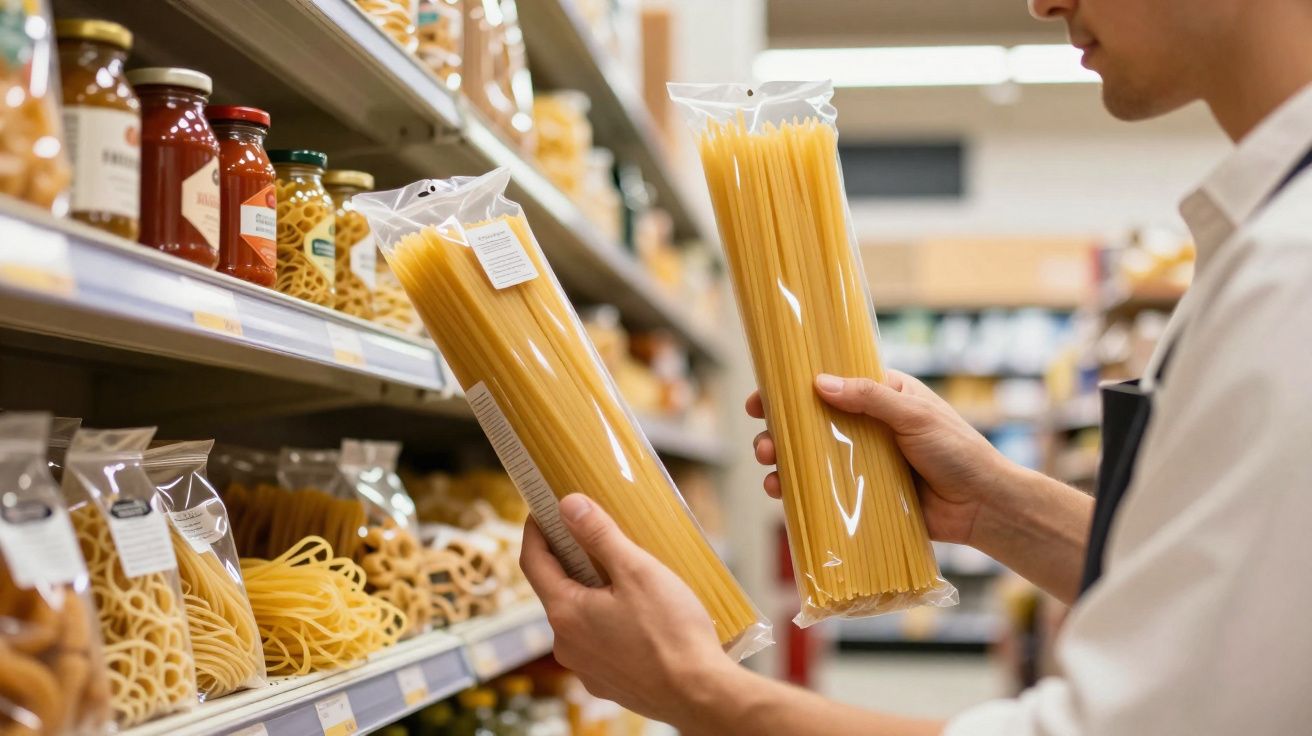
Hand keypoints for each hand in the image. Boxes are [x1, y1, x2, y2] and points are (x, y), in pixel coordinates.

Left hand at [519, 494, 733, 724]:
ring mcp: (585, 667)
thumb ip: (599, 535)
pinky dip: (609, 621)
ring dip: (593, 592)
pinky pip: (598, 642)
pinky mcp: (607, 682)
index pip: (533, 562)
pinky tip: (639, 615)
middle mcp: (566, 644)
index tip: (544, 510)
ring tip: (626, 576)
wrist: (701, 694)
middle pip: (557, 589)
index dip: (536, 531)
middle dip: (571, 560)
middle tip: (594, 535)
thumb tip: (568, 505)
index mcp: (566, 612)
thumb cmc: (672, 632)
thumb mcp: (637, 570)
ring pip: (580, 617)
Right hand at [747, 370, 1013, 545]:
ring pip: (811, 457)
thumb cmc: (958, 451)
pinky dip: (798, 490)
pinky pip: (824, 490)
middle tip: (763, 441)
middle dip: (779, 431)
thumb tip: (820, 383)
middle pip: (810, 423)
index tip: (762, 399)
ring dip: (783, 460)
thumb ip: (870, 398)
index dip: (792, 390)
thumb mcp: (915, 416)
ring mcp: (862, 462)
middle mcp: (867, 426)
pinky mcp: (863, 495)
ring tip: (768, 465)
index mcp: (881, 396)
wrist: (983, 506)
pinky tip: (780, 492)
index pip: (828, 385)